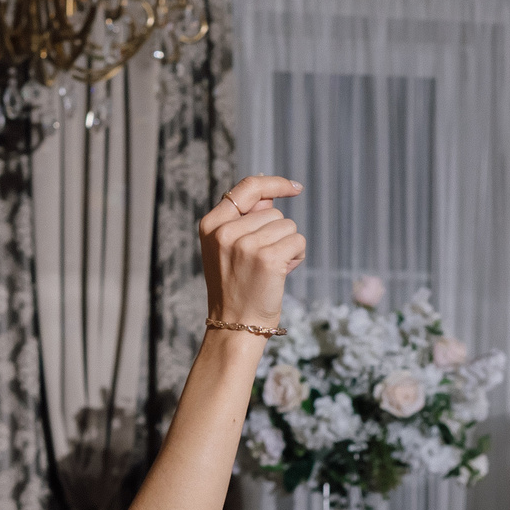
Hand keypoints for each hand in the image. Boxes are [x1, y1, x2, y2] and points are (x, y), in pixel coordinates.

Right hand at [200, 175, 306, 329]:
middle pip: (273, 212)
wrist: (235, 325)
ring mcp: (246, 245)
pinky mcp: (268, 259)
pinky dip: (297, 256)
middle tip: (262, 262)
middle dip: (276, 234)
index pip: (247, 188)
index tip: (294, 187)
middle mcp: (225, 232)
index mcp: (212, 224)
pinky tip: (282, 273)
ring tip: (270, 270)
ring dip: (288, 245)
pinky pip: (298, 241)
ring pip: (288, 226)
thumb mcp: (228, 248)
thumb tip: (271, 194)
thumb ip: (246, 219)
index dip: (274, 184)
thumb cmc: (236, 287)